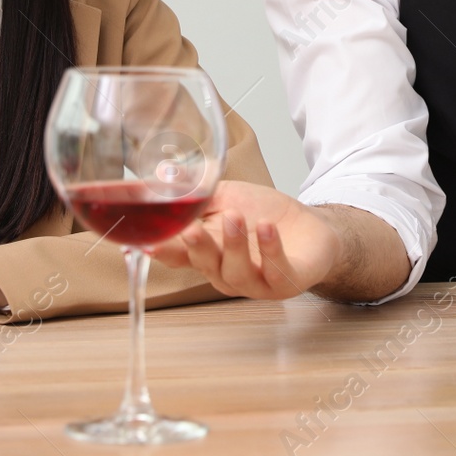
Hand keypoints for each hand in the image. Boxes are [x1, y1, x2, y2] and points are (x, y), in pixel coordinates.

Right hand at [151, 180, 343, 299]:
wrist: (310, 226)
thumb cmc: (264, 215)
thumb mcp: (228, 196)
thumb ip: (197, 190)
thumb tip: (164, 173)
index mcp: (207, 253)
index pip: (178, 255)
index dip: (161, 251)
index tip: (146, 243)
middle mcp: (226, 272)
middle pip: (205, 266)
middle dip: (198, 248)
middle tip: (191, 229)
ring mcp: (256, 282)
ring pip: (237, 273)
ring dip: (234, 245)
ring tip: (236, 217)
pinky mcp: (285, 282)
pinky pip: (276, 272)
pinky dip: (270, 250)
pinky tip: (267, 229)